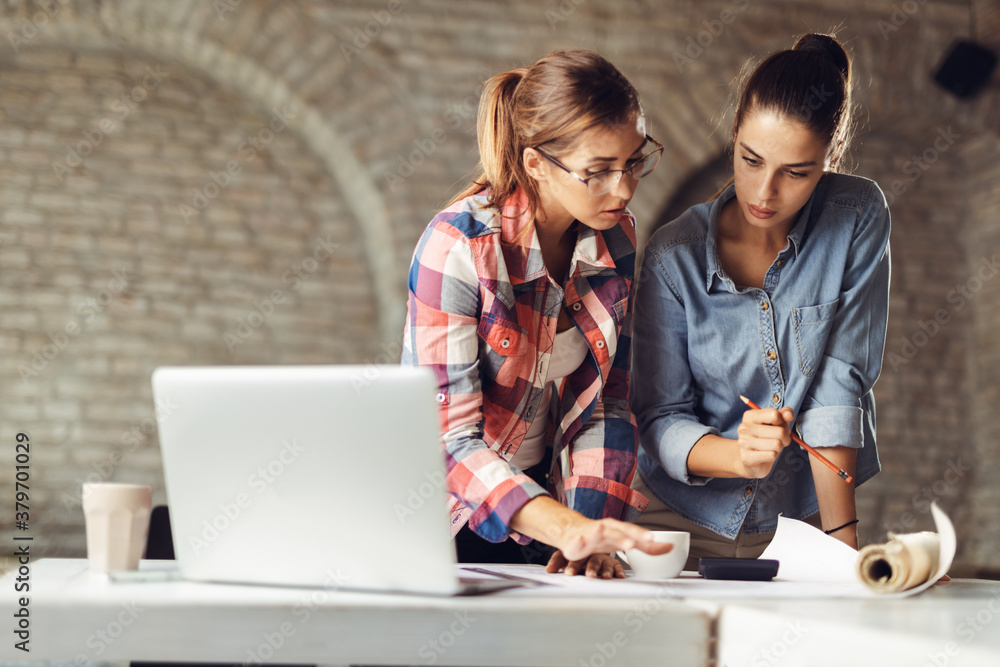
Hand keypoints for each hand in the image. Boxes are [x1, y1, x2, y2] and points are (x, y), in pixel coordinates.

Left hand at [546, 551, 624, 578]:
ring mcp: (603, 558)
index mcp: (579, 551)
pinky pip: (616, 566)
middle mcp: (592, 554)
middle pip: (592, 560)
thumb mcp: (564, 555)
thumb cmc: (576, 553)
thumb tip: (548, 569)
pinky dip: (618, 570)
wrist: (588, 541)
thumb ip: (556, 562)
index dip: (572, 566)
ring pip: (605, 563)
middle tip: (590, 575)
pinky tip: (619, 575)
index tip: (569, 573)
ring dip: (606, 570)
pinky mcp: (612, 563)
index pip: (575, 558)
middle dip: (591, 568)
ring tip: (605, 576)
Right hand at [552, 517, 672, 562]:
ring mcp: (591, 534)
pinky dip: (580, 541)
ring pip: (602, 533)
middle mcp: (606, 528)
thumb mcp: (625, 541)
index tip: (654, 538)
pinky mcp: (577, 541)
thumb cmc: (601, 537)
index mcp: (618, 528)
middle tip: (642, 540)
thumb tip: (669, 548)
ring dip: (613, 537)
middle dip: (631, 535)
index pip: (632, 530)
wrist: (572, 532)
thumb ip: (646, 546)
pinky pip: (578, 541)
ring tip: (626, 544)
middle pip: (619, 530)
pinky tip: (582, 542)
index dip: (642, 534)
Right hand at [735, 405, 794, 477]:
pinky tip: (766, 454)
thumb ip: (784, 414)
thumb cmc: (766, 437)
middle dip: (784, 437)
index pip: (775, 414)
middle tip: (778, 440)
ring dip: (779, 447)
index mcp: (750, 416)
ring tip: (771, 447)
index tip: (777, 426)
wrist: (751, 458)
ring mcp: (743, 443)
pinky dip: (773, 456)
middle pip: (780, 431)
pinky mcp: (746, 457)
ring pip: (777, 444)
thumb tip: (789, 415)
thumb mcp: (776, 423)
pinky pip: (772, 455)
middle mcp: (744, 428)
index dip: (782, 422)